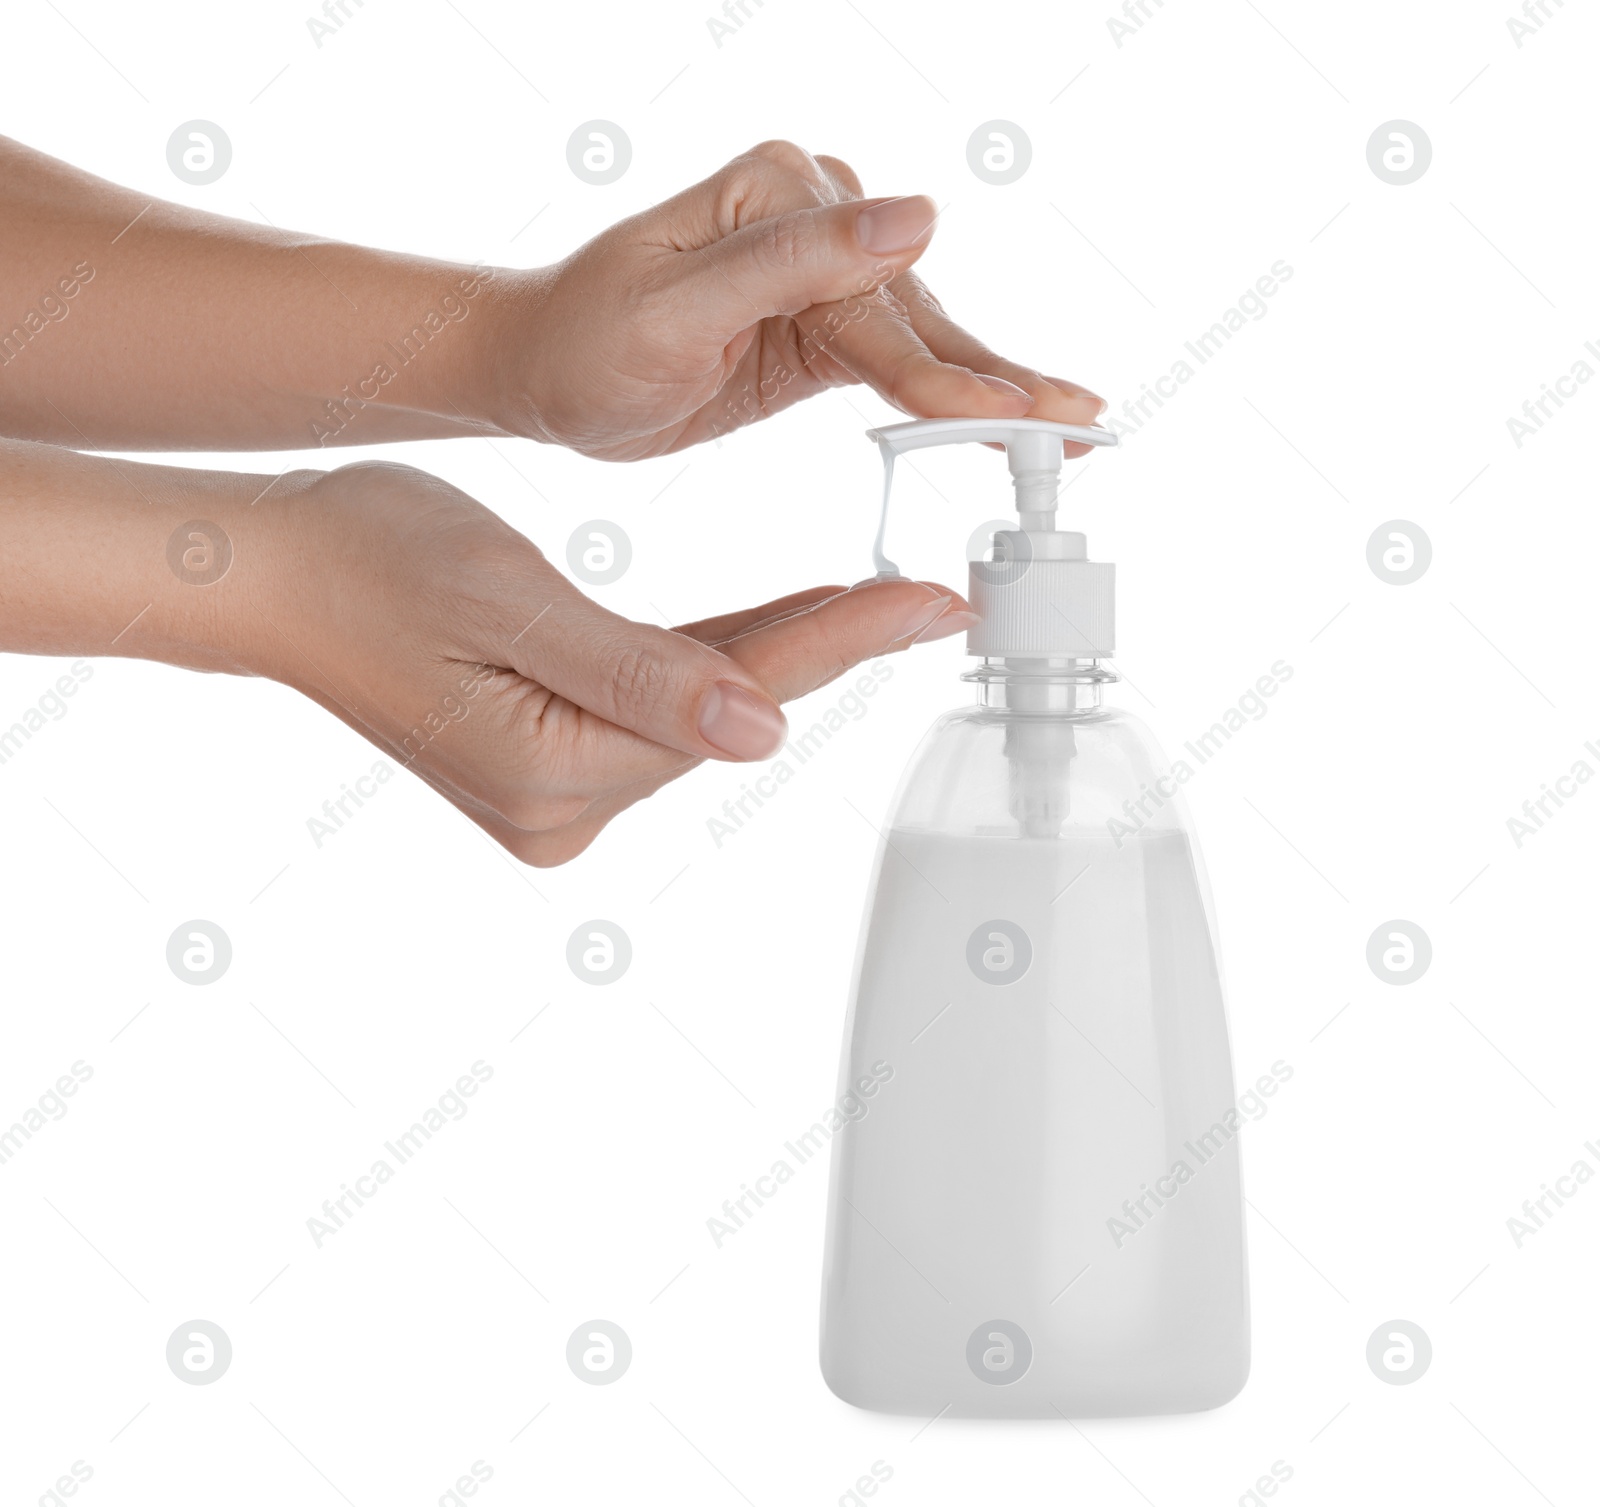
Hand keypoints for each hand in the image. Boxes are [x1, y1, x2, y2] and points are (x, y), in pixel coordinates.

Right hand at [247, 461, 974, 864]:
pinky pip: (657, 708)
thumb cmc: (374, 564)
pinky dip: (717, 660)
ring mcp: (555, 796)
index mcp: (552, 775)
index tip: (931, 607)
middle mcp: (561, 808)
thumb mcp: (512, 602)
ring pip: (698, 710)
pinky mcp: (550, 767)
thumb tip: (758, 729)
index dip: (841, 646)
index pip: (731, 698)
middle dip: (828, 652)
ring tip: (880, 603)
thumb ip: (638, 673)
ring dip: (780, 653)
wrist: (280, 579)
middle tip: (932, 601)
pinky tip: (782, 624)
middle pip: (725, 713)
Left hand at [498, 140, 1104, 460]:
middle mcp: (816, 216)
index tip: (997, 417)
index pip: (870, 298)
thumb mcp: (673, 304)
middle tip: (1079, 421)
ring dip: (995, 389)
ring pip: (925, 341)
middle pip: (919, 313)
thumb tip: (915, 216)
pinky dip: (953, 398)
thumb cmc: (584, 338)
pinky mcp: (825, 328)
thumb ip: (791, 261)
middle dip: (996, 376)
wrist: (544, 368)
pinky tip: (1007, 418)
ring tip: (1073, 426)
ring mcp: (827, 271)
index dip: (934, 367)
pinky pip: (902, 365)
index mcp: (779, 189)